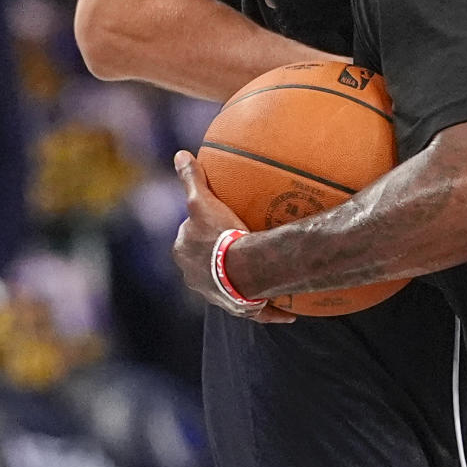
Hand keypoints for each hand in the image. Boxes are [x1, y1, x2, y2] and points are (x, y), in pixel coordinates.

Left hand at [172, 151, 295, 321]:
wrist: (239, 269)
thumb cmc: (218, 236)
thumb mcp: (201, 201)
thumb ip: (191, 179)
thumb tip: (180, 154)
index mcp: (185, 256)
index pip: (189, 240)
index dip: (201, 232)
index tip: (218, 224)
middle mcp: (196, 280)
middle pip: (207, 266)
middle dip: (219, 260)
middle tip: (241, 246)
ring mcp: (218, 296)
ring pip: (230, 288)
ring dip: (242, 284)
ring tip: (260, 275)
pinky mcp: (240, 309)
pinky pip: (256, 310)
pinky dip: (268, 310)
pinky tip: (286, 313)